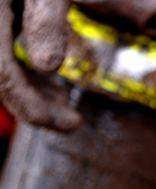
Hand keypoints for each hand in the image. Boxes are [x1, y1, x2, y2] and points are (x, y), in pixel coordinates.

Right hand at [0, 0, 79, 129]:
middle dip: (35, 105)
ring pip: (1, 71)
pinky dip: (27, 75)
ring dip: (33, 93)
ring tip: (67, 107)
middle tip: (72, 124)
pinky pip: (3, 59)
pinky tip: (53, 85)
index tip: (65, 125)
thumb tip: (49, 66)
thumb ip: (46, 19)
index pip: (1, 74)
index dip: (31, 105)